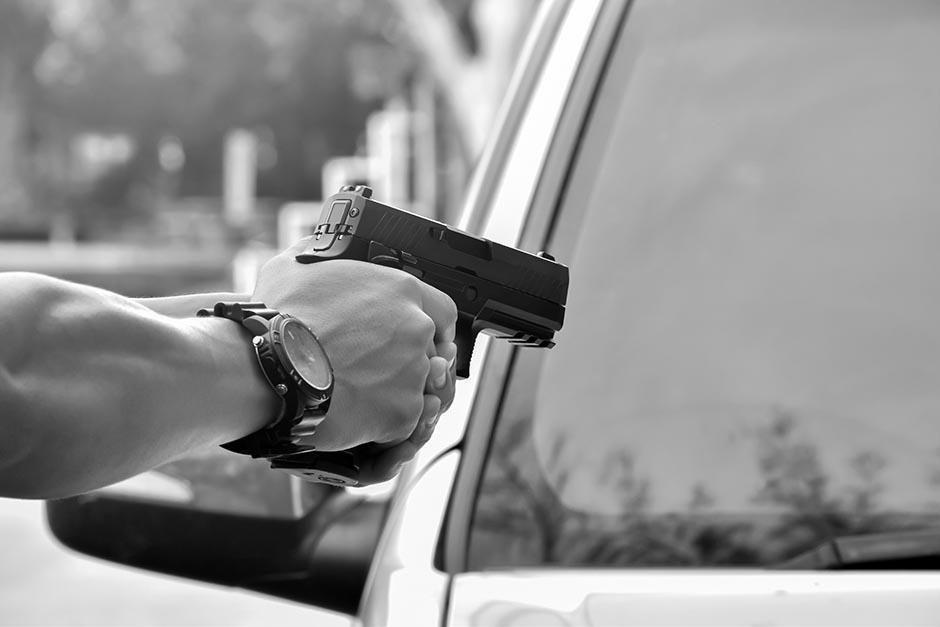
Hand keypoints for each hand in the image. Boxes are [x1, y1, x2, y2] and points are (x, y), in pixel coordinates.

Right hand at [251, 243, 457, 459]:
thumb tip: (317, 248)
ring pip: (418, 387)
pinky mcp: (403, 411)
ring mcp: (413, 371)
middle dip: (407, 362)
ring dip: (394, 392)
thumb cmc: (279, 319)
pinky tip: (356, 414)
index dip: (432, 326)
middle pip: (430, 351)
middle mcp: (416, 328)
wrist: (268, 370)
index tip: (420, 338)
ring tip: (359, 394)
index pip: (443, 309)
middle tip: (373, 370)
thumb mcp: (295, 266)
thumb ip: (319, 255)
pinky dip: (384, 422)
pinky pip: (405, 421)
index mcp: (401, 290)